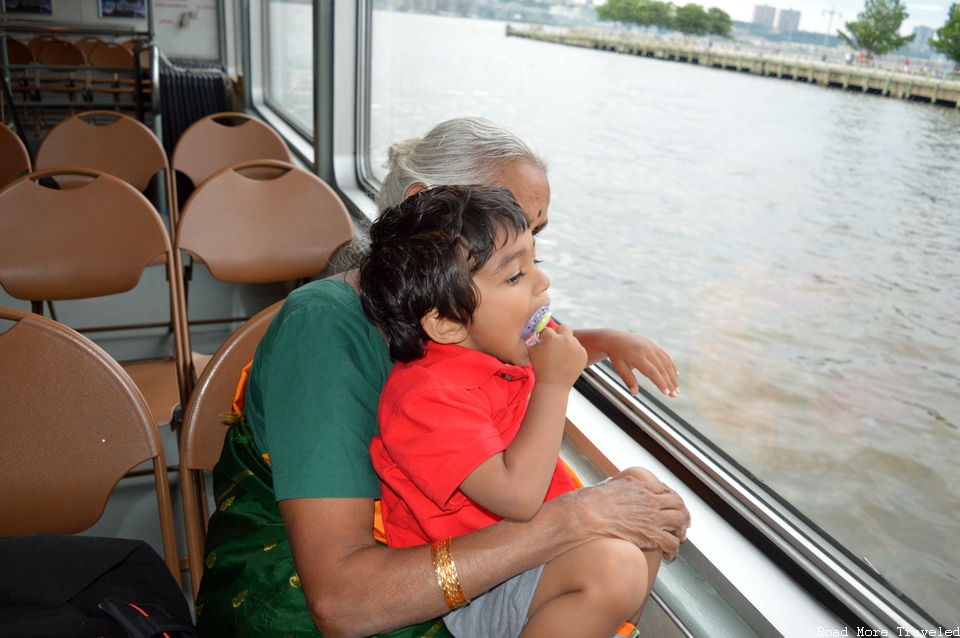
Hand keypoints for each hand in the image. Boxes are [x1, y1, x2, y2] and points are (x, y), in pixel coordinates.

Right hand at [529, 323, 587, 388]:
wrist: (554, 384)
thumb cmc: (541, 368)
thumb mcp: (532, 351)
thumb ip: (537, 340)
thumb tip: (541, 336)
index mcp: (551, 337)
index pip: (548, 330)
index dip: (544, 336)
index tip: (544, 343)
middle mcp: (565, 339)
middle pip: (564, 327)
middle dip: (559, 332)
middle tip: (556, 342)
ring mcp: (576, 346)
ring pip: (572, 339)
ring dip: (567, 344)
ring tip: (561, 357)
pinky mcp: (583, 354)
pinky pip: (578, 349)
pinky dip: (574, 353)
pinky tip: (568, 362)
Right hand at [573, 473, 689, 560]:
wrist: (587, 514)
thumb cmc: (592, 502)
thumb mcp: (611, 485)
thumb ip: (622, 486)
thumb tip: (619, 487)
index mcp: (641, 487)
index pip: (665, 490)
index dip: (674, 499)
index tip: (675, 505)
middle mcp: (650, 500)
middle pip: (678, 504)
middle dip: (683, 514)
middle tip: (684, 522)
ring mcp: (652, 517)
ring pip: (679, 522)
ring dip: (681, 532)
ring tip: (679, 539)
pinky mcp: (651, 535)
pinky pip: (671, 543)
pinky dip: (674, 550)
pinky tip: (669, 554)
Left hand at [577, 328, 678, 396]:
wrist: (615, 338)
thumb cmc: (616, 355)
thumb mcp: (619, 367)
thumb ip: (628, 380)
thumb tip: (634, 394)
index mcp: (637, 355)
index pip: (652, 371)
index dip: (660, 382)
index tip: (666, 393)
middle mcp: (647, 350)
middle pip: (661, 368)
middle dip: (669, 382)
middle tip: (674, 395)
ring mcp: (652, 346)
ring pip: (666, 362)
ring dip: (673, 376)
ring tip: (676, 389)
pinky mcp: (654, 345)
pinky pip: (665, 356)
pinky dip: (672, 366)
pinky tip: (676, 376)